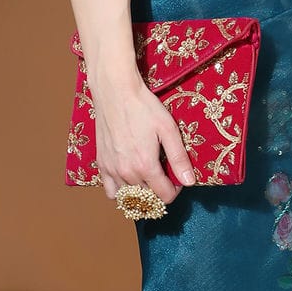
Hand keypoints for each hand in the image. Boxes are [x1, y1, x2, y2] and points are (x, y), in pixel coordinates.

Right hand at [92, 72, 196, 205]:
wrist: (115, 92)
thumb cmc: (143, 107)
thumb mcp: (168, 130)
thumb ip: (179, 158)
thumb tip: (189, 182)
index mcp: (145, 166)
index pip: (164, 196)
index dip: (175, 190)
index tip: (176, 178)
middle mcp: (127, 172)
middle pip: (148, 198)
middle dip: (159, 190)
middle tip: (164, 174)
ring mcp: (112, 169)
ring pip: (130, 197)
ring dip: (141, 192)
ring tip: (147, 177)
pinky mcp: (102, 164)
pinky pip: (111, 191)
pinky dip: (121, 191)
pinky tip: (129, 179)